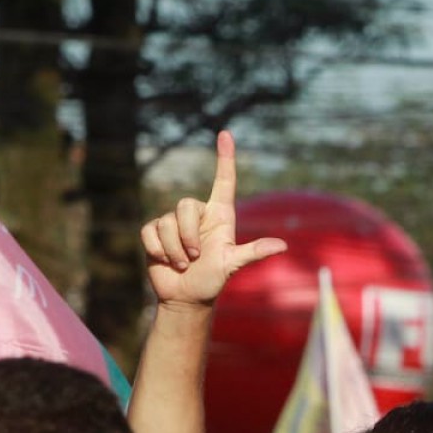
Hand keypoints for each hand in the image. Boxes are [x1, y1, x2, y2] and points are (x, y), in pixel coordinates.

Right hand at [141, 131, 287, 309]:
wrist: (186, 298)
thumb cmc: (212, 280)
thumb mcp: (232, 265)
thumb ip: (253, 252)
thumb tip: (282, 246)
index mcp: (219, 216)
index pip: (223, 181)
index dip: (225, 158)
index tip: (226, 134)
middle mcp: (197, 215)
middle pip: (185, 205)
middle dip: (188, 236)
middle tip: (195, 257)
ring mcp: (174, 223)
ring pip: (166, 222)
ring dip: (174, 249)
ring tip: (183, 263)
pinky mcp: (154, 233)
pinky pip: (150, 232)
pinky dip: (158, 250)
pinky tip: (165, 261)